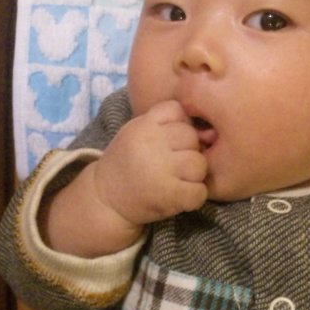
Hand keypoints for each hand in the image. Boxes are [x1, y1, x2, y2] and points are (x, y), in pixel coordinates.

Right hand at [92, 100, 207, 229]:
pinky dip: (195, 196)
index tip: (170, 141)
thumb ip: (163, 123)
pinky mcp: (168, 195)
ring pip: (200, 164)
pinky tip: (182, 196)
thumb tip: (205, 127)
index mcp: (143, 126)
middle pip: (192, 137)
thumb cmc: (127, 163)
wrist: (105, 199)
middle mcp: (151, 144)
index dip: (180, 125)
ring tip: (179, 180)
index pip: (178, 110)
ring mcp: (160, 170)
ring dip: (194, 174)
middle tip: (175, 164)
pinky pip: (200, 191)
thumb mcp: (136, 131)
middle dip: (189, 150)